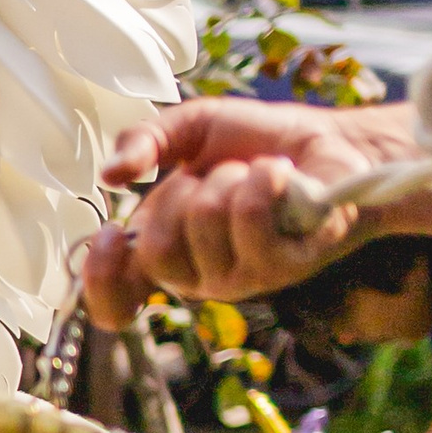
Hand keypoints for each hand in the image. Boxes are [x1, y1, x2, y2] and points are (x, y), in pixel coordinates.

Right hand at [81, 99, 418, 326]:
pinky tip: (281, 173)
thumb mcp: (190, 129)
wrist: (330, 141)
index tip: (111, 233)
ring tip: (255, 172)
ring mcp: (243, 277)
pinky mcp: (286, 266)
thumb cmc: (258, 142)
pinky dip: (264, 179)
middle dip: (179, 195)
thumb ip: (143, 142)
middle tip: (209, 176)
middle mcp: (200, 277)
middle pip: (157, 253)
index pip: (114, 303)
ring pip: (204, 224)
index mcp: (168, 253)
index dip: (101, 278)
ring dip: (228, 178)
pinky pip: (251, 218)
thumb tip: (110, 173)